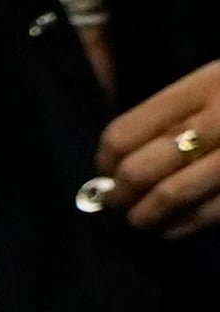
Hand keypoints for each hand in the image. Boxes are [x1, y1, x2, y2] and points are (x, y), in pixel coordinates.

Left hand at [95, 61, 219, 234]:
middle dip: (118, 195)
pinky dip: (178, 227)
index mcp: (204, 85)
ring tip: (140, 220)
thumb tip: (115, 161)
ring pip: (169, 195)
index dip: (102, 163)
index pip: (125, 133)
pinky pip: (206, 214)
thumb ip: (175, 113)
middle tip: (117, 203)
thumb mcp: (218, 82)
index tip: (103, 174)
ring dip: (144, 216)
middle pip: (139, 168)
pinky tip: (170, 228)